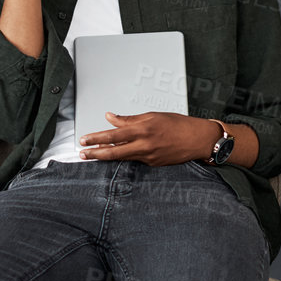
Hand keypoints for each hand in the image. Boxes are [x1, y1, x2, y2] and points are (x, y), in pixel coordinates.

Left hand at [77, 112, 221, 165]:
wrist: (198, 139)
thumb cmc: (179, 124)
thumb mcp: (152, 116)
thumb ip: (129, 119)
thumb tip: (111, 118)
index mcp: (143, 129)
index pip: (114, 135)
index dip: (96, 138)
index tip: (84, 140)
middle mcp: (144, 144)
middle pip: (114, 152)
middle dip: (95, 153)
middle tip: (82, 154)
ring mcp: (148, 157)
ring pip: (122, 158)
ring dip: (106, 156)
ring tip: (93, 155)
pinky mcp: (153, 164)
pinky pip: (135, 160)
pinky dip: (124, 156)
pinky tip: (117, 155)